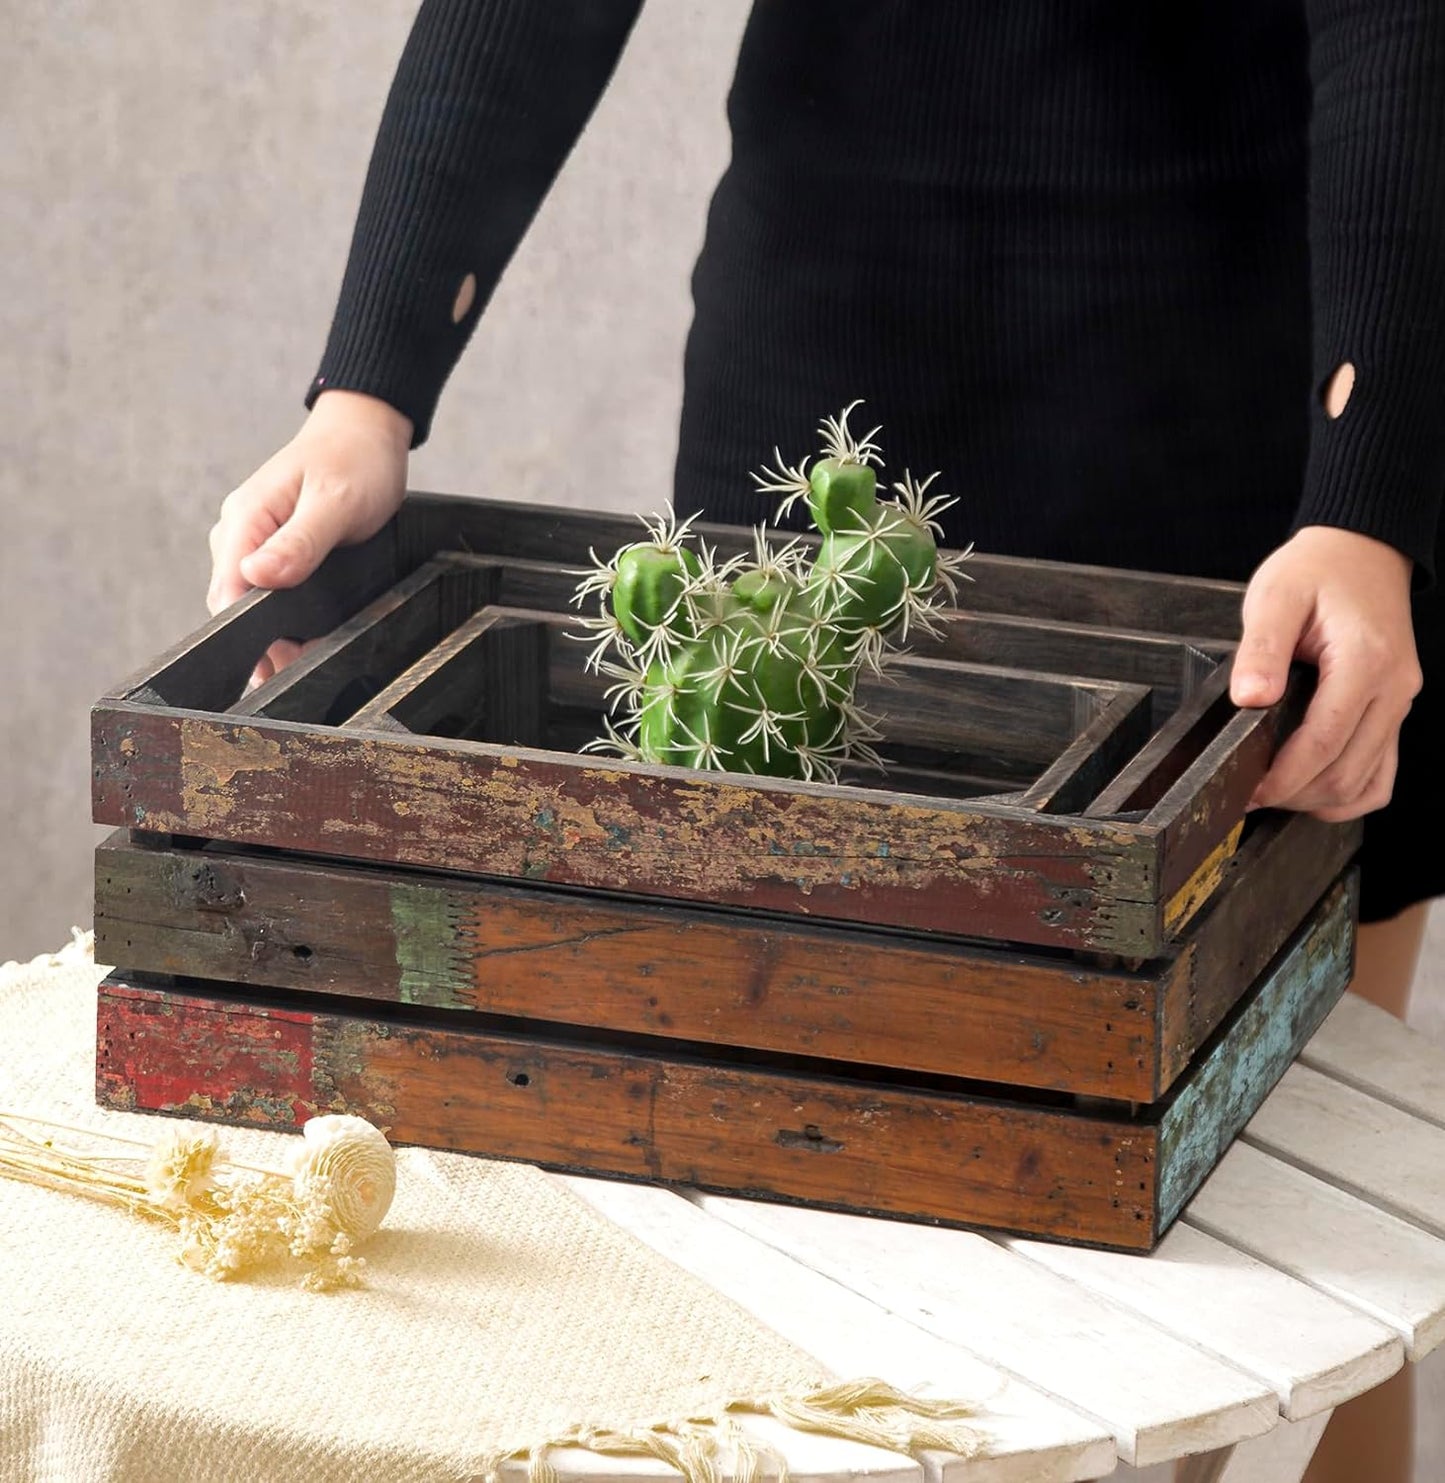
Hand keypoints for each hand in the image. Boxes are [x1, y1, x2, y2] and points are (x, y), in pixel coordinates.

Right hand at [207, 390, 412, 685]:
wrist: (367, 434)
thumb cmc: (355, 460)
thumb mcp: (335, 503)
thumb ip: (299, 542)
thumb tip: (256, 575)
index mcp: (245, 519)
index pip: (226, 590)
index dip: (245, 632)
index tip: (270, 665)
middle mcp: (240, 532)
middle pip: (234, 603)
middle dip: (259, 642)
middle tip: (292, 676)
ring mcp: (255, 542)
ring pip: (251, 601)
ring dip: (271, 633)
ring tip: (297, 666)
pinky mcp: (274, 549)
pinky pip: (268, 590)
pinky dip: (283, 616)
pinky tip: (302, 640)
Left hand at [1230, 526, 1420, 821]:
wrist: (1360, 550)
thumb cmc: (1317, 569)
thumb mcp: (1276, 596)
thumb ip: (1261, 649)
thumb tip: (1250, 699)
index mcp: (1364, 661)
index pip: (1325, 740)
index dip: (1284, 775)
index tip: (1249, 789)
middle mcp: (1392, 688)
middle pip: (1347, 771)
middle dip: (1295, 793)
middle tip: (1249, 794)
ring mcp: (1398, 702)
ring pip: (1367, 780)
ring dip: (1319, 797)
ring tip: (1274, 792)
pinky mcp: (1393, 708)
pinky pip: (1382, 770)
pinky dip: (1349, 791)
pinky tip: (1313, 788)